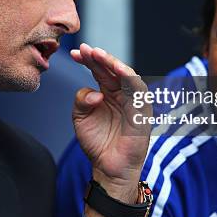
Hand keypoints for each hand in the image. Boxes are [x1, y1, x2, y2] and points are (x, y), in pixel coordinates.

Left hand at [71, 43, 151, 203]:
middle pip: (111, 69)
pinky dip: (130, 78)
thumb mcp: (80, 118)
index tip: (74, 53)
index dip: (87, 60)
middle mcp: (121, 94)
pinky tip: (118, 69)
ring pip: (126, 75)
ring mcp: (132, 101)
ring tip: (99, 54)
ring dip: (113, 62)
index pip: (98, 70)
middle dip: (98, 57)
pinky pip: (139, 90)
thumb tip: (93, 92)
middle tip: (85, 49)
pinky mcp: (142, 111)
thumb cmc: (97, 143)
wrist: (108, 168)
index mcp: (107, 92)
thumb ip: (81, 100)